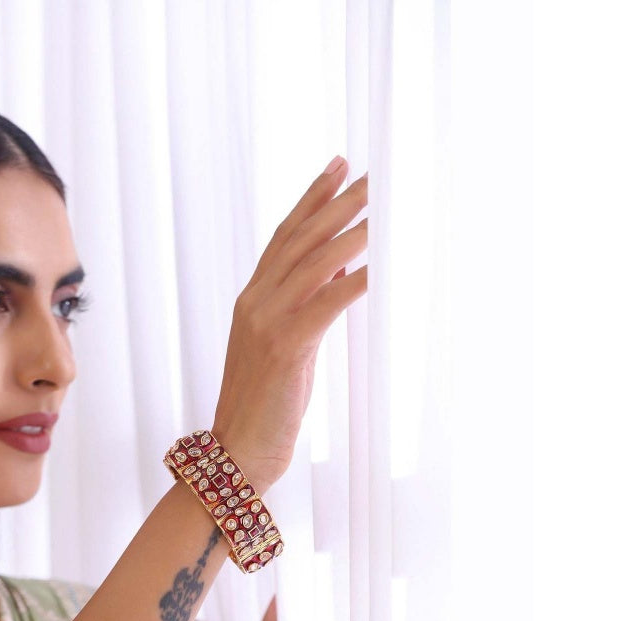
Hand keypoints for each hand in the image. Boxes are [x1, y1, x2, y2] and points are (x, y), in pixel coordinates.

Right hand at [213, 161, 367, 490]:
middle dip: (339, 202)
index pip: (284, 237)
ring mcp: (266, 323)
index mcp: (252, 301)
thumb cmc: (263, 407)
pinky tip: (385, 265)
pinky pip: (327, 302)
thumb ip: (302, 309)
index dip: (312, 199)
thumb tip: (340, 271)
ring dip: (355, 231)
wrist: (237, 452)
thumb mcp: (281, 349)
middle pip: (302, 239)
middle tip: (374, 173)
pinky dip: (357, 280)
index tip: (338, 166)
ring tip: (387, 207)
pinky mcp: (285, 348)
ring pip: (315, 262)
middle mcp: (255, 302)